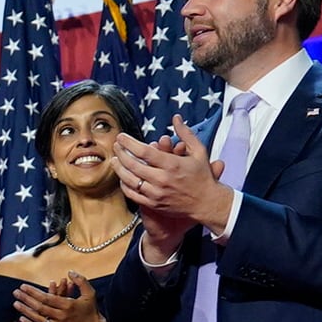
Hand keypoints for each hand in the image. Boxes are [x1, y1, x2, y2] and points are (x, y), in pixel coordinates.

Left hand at [14, 271, 99, 321]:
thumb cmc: (91, 311)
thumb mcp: (90, 293)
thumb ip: (80, 281)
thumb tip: (70, 272)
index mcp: (68, 305)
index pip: (46, 297)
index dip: (33, 292)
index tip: (24, 286)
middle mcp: (61, 317)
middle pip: (39, 307)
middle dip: (26, 299)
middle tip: (16, 292)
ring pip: (37, 318)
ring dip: (25, 311)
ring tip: (15, 303)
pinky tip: (21, 319)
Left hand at [116, 118, 230, 248]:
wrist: (207, 203)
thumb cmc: (203, 176)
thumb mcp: (199, 151)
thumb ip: (186, 133)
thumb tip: (176, 117)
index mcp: (172, 164)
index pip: (144, 151)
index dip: (129, 143)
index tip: (121, 136)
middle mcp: (162, 179)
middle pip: (133, 164)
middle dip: (120, 153)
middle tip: (116, 145)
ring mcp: (156, 193)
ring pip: (129, 180)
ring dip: (119, 168)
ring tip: (114, 159)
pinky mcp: (154, 204)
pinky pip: (132, 194)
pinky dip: (124, 185)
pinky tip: (122, 177)